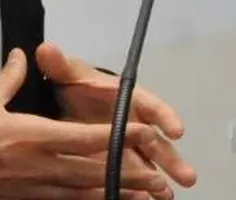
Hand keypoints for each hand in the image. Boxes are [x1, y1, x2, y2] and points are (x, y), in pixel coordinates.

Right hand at [0, 48, 169, 198]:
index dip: (121, 136)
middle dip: (129, 173)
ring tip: (144, 195)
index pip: (88, 138)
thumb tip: (23, 56)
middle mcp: (37, 166)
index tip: (147, 132)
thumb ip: (10, 76)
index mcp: (32, 136)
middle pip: (94, 172)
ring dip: (115, 193)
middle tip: (160, 174)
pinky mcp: (20, 199)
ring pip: (82, 193)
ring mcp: (30, 188)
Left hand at [36, 42, 197, 198]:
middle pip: (155, 141)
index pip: (149, 105)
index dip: (164, 116)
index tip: (177, 130)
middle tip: (187, 177)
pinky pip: (133, 178)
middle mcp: (133, 124)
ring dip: (160, 180)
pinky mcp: (119, 163)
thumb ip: (60, 66)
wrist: (64, 104)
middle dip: (171, 159)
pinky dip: (140, 190)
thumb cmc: (75, 87)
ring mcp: (128, 147)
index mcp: (127, 99)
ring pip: (148, 164)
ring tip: (168, 196)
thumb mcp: (67, 75)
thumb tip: (47, 49)